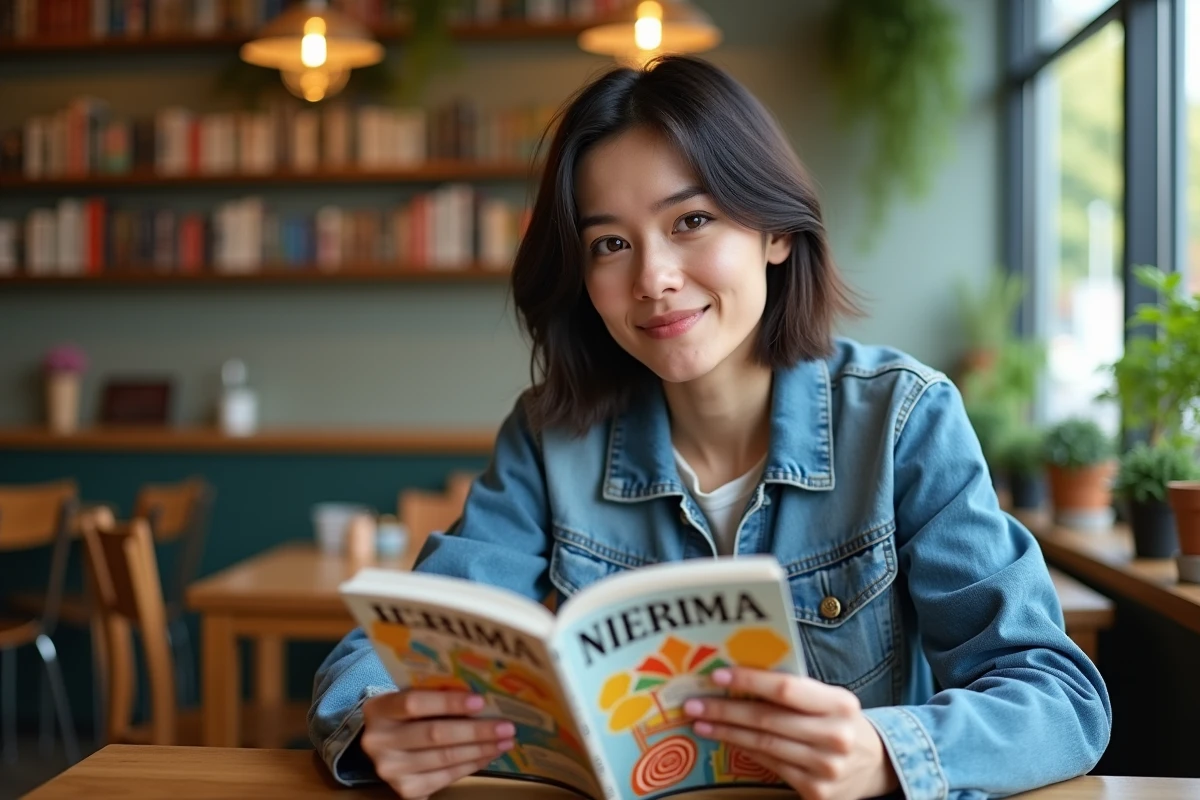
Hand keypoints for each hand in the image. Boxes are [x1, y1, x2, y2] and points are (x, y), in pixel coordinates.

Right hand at [361, 689, 514, 798]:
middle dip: (476, 731)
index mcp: (379, 710)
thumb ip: (436, 692)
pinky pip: (446, 777)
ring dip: (480, 750)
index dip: (448, 702)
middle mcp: (379, 742)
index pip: (414, 703)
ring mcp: (391, 770)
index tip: (480, 701)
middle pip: (434, 735)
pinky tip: (488, 755)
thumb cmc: (407, 713)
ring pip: (444, 758)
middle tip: (506, 727)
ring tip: (505, 741)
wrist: (385, 744)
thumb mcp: (411, 696)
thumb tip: (484, 694)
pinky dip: (471, 765)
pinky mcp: (406, 790)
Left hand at [683, 668, 897, 799]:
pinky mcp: (816, 792)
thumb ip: (794, 690)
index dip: (749, 681)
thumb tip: (739, 676)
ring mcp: (826, 768)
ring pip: (763, 745)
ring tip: (700, 723)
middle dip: (724, 710)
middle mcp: (835, 736)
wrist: (875, 765)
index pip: (786, 689)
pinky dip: (745, 751)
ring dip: (726, 733)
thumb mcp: (829, 699)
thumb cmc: (840, 722)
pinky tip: (727, 740)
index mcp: (840, 704)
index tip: (717, 676)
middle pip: (767, 720)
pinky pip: (770, 766)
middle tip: (693, 703)